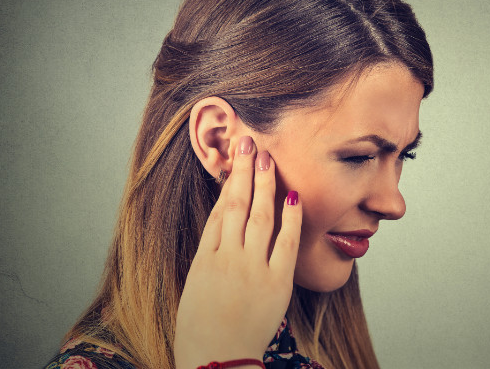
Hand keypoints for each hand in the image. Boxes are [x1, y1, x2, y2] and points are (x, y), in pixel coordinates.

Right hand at [174, 136, 302, 368]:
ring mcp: (252, 268)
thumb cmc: (200, 331)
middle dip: (243, 170)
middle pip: (236, 204)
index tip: (233, 159)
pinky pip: (286, 243)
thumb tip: (222, 228)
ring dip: (264, 184)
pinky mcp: (276, 282)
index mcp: (204, 259)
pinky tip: (293, 196)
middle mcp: (227, 257)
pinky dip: (290, 218)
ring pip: (259, 215)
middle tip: (249, 142)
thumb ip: (209, 257)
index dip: (227, 182)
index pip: (219, 210)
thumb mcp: (195, 287)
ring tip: (267, 157)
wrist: (215, 363)